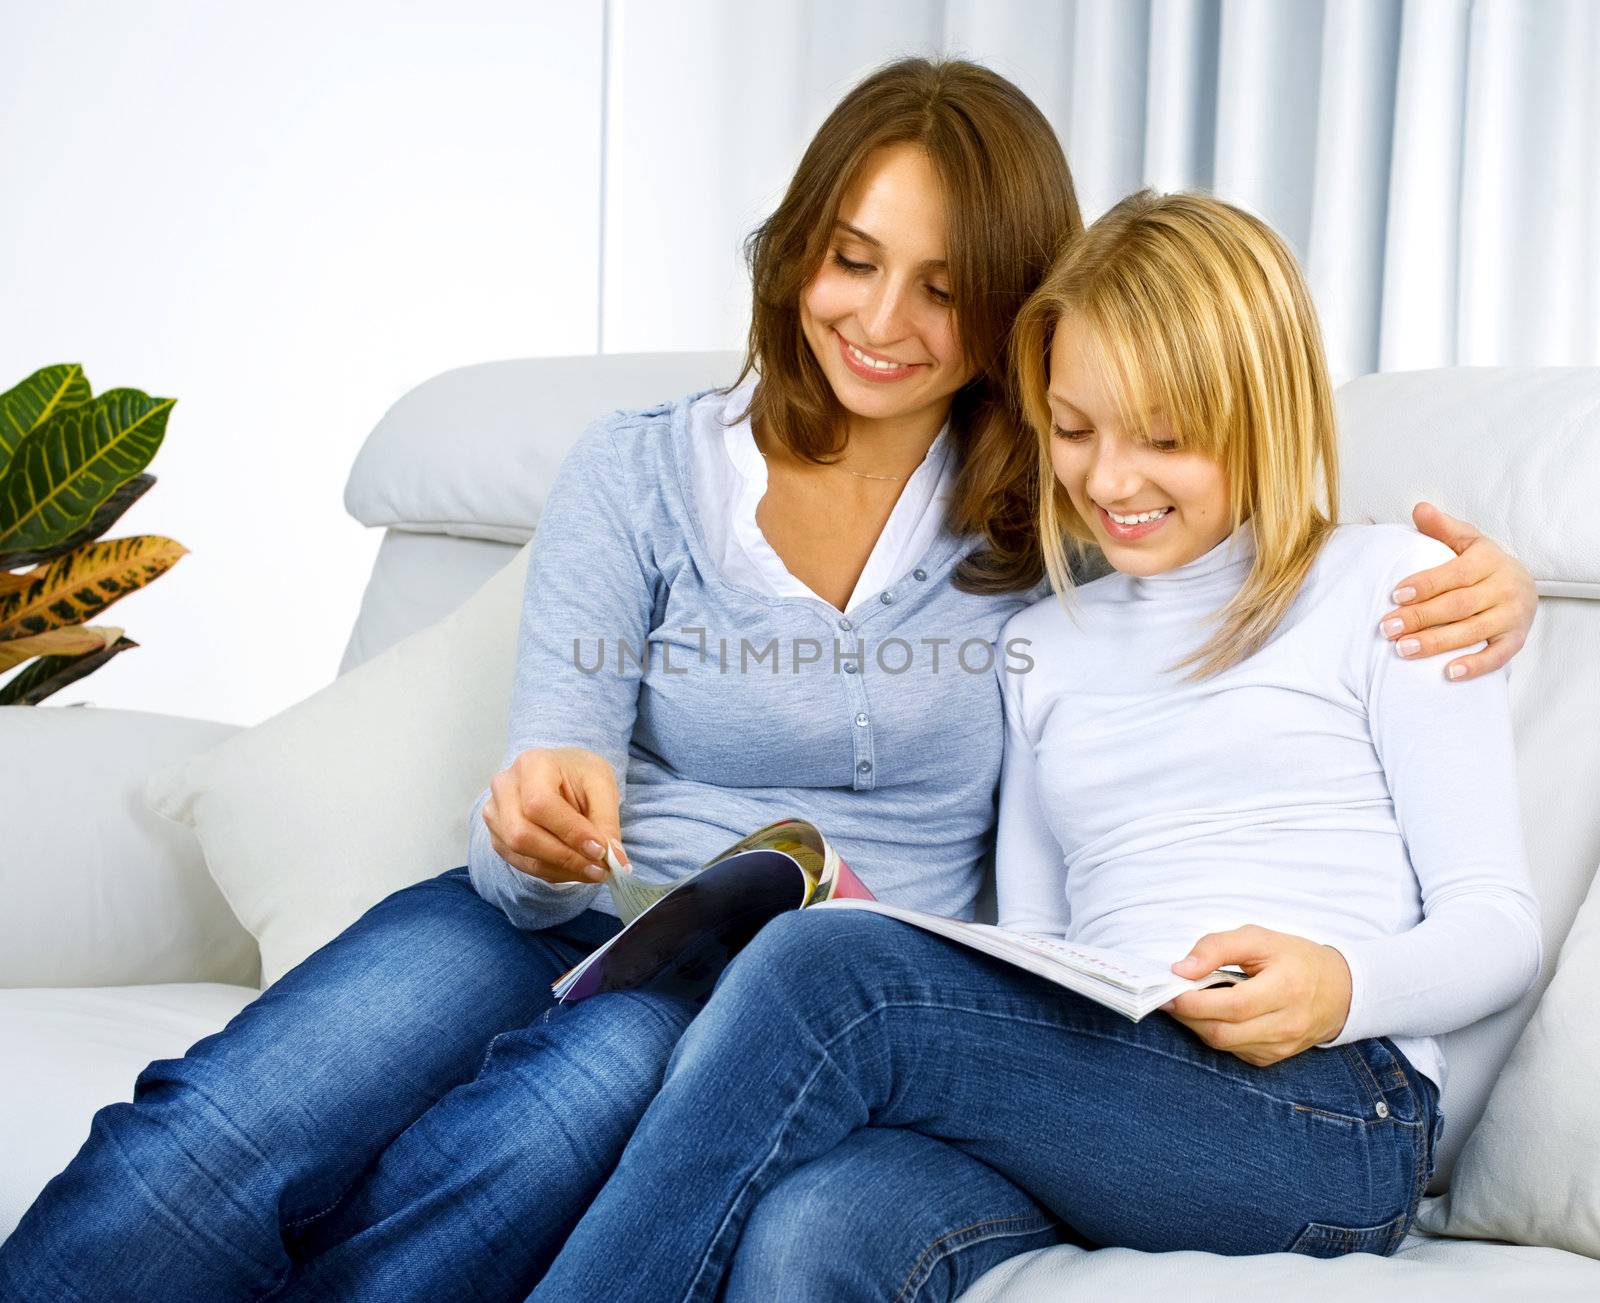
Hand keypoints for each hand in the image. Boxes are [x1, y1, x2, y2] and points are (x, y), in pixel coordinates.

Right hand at [482, 746, 629, 884]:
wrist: (560, 773)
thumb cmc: (580, 775)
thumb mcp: (602, 785)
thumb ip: (607, 821)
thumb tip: (614, 860)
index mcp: (532, 764)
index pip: (540, 804)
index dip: (570, 832)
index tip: (601, 851)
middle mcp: (505, 787)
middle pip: (522, 834)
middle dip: (565, 858)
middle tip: (601, 869)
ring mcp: (495, 813)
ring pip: (520, 854)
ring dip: (561, 870)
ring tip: (593, 871)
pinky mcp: (497, 836)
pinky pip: (521, 863)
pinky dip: (552, 872)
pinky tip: (575, 869)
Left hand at [1162, 925, 1351, 1067]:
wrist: (1341, 991)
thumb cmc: (1295, 959)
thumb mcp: (1259, 938)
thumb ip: (1217, 947)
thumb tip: (1180, 969)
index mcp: (1286, 989)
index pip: (1232, 1005)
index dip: (1194, 1001)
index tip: (1169, 988)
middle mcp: (1286, 1024)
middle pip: (1223, 1032)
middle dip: (1188, 1015)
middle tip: (1169, 996)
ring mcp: (1281, 1047)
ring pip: (1224, 1044)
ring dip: (1197, 1025)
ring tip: (1188, 1002)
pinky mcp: (1274, 1058)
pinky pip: (1233, 1050)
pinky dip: (1215, 1033)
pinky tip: (1212, 1014)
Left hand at [1378, 502, 1536, 681]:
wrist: (1523, 585)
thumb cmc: (1482, 564)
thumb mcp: (1466, 540)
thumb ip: (1442, 528)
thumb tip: (1419, 508)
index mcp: (1489, 561)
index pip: (1454, 574)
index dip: (1425, 584)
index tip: (1395, 595)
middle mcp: (1504, 588)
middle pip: (1458, 605)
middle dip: (1421, 617)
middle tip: (1387, 629)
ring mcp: (1512, 616)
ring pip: (1473, 632)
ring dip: (1437, 643)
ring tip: (1403, 650)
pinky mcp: (1516, 640)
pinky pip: (1497, 656)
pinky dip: (1474, 666)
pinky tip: (1447, 673)